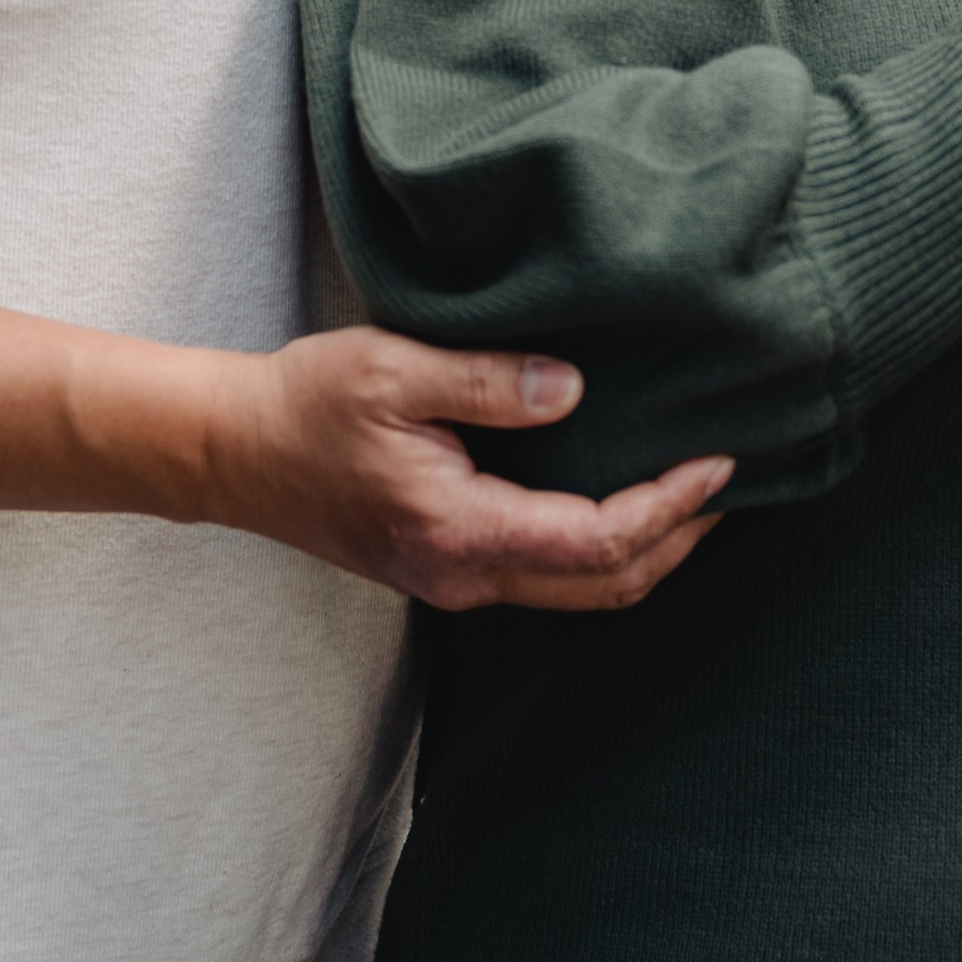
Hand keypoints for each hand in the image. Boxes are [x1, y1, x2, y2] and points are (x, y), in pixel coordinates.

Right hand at [202, 327, 728, 611]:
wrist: (232, 452)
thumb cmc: (305, 404)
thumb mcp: (392, 369)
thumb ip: (487, 382)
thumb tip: (575, 390)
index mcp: (458, 529)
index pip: (595, 543)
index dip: (668, 509)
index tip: (717, 462)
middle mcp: (463, 575)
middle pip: (602, 587)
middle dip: (676, 540)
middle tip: (729, 483)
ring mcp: (452, 581)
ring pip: (577, 592)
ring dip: (644, 550)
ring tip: (692, 494)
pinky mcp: (444, 568)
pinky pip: (544, 576)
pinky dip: (599, 548)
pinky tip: (616, 500)